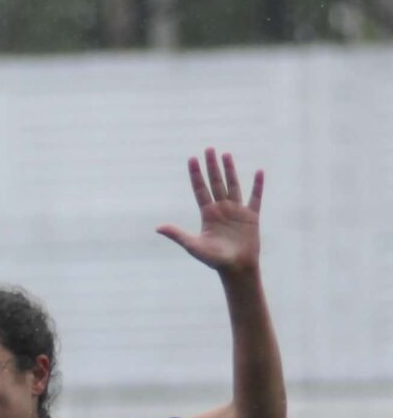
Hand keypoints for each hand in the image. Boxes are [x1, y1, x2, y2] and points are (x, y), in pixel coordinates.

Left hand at [158, 148, 262, 279]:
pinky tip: (258, 171)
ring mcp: (236, 211)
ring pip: (233, 185)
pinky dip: (257, 185)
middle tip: (209, 148)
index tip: (192, 159)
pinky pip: (255, 197)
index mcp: (207, 214)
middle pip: (215, 183)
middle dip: (211, 166)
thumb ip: (177, 235)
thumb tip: (157, 228)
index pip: (200, 190)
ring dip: (230, 170)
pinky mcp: (251, 216)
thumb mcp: (193, 246)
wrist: (236, 268)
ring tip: (226, 154)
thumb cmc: (214, 260)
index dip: (196, 175)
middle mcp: (221, 209)